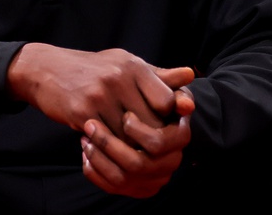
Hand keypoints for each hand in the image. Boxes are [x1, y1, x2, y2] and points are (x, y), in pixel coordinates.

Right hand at [6, 43, 194, 139]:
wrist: (47, 69)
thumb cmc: (93, 68)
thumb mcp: (125, 64)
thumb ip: (159, 75)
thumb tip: (192, 76)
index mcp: (133, 66)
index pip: (167, 101)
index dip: (167, 118)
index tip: (160, 123)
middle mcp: (118, 78)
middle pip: (150, 122)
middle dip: (150, 136)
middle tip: (147, 143)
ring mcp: (99, 96)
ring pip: (128, 136)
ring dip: (129, 146)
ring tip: (128, 146)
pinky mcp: (81, 113)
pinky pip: (106, 140)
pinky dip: (109, 146)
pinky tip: (106, 143)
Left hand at [80, 87, 194, 197]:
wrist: (140, 114)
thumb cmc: (150, 92)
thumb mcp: (159, 84)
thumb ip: (171, 83)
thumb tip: (187, 95)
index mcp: (180, 138)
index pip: (157, 143)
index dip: (137, 131)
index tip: (123, 114)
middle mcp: (170, 163)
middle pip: (137, 164)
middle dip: (109, 145)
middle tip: (90, 125)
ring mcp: (153, 179)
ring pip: (121, 178)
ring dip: (99, 158)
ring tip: (85, 136)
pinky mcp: (137, 188)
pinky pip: (111, 187)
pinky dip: (94, 170)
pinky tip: (85, 150)